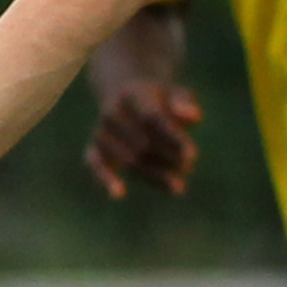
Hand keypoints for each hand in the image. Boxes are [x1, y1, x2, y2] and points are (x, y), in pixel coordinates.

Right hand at [84, 82, 200, 198]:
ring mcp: (102, 131)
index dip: (173, 138)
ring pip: (129, 159)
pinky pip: (95, 163)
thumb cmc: (161, 99)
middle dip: (168, 159)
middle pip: (143, 143)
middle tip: (188, 167)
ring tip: (178, 185)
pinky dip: (104, 178)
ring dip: (155, 174)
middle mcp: (112, 112)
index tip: (192, 156)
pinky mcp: (94, 148)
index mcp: (133, 95)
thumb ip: (185, 102)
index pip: (153, 118)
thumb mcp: (176, 93)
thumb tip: (192, 116)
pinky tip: (118, 194)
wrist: (125, 96)